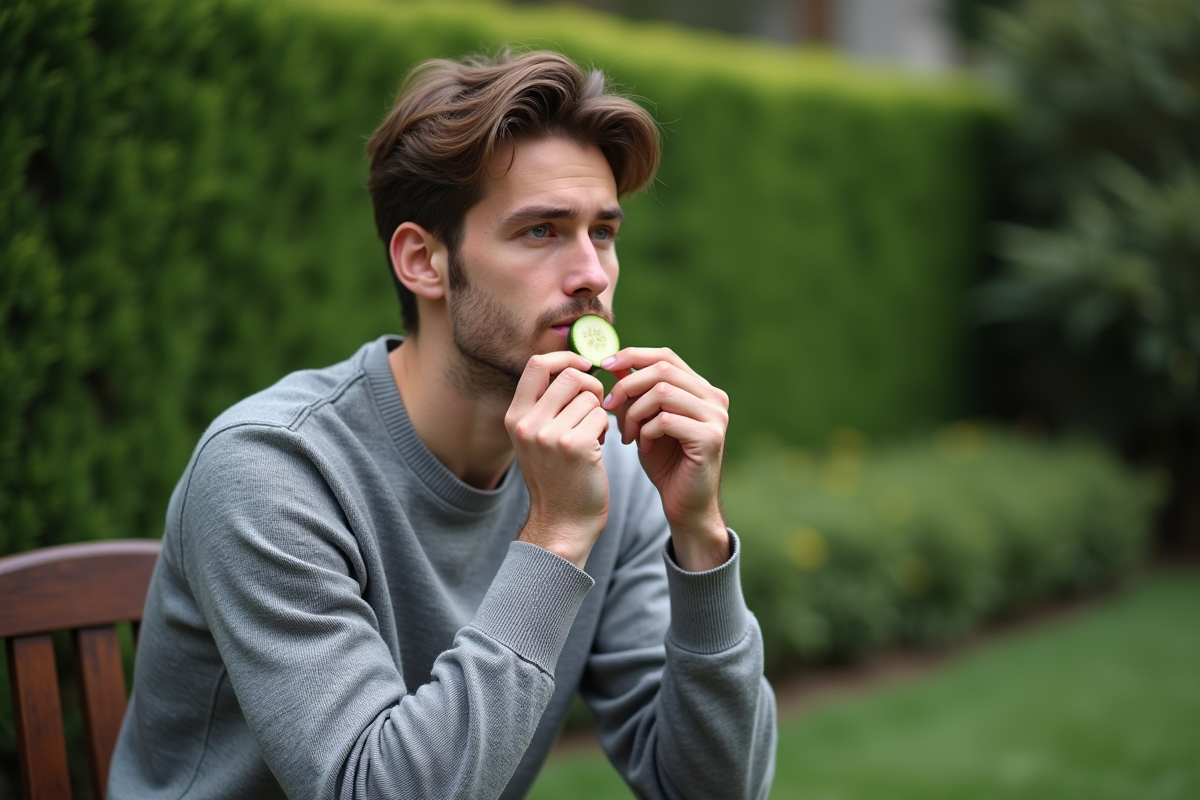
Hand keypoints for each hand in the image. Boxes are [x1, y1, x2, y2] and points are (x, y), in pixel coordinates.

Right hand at [506, 351, 610, 568]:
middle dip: (591, 386)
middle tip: (595, 408)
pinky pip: (601, 416)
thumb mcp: (535, 439)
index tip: (585, 366)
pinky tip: (597, 448)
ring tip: (592, 434)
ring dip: (599, 412)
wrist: (561, 523)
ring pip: (590, 397)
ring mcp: (549, 435)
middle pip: (570, 375)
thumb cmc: (556, 478)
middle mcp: (527, 423)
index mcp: (514, 416)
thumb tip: (572, 365)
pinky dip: (606, 428)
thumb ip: (544, 404)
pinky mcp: (575, 447)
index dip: (565, 357)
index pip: (537, 364)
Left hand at [601, 348, 730, 570]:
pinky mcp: (710, 438)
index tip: (603, 365)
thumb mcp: (644, 422)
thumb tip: (614, 363)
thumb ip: (635, 393)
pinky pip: (666, 420)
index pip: (665, 356)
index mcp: (700, 389)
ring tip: (627, 434)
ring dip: (634, 412)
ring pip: (663, 392)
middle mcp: (714, 398)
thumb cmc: (664, 463)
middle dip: (627, 386)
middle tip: (608, 406)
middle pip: (662, 370)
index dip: (633, 355)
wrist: (685, 505)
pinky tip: (643, 447)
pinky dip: (646, 431)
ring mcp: (715, 417)